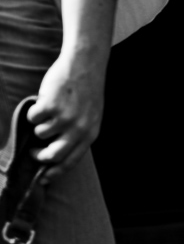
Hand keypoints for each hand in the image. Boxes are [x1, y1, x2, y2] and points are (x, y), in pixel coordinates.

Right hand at [27, 51, 107, 182]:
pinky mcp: (51, 106)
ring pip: (40, 133)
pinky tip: (46, 100)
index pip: (71, 161)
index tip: (43, 178)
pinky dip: (34, 111)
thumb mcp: (90, 116)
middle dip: (39, 156)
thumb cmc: (86, 91)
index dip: (55, 172)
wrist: (85, 64)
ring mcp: (65, 117)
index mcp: (91, 133)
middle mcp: (79, 128)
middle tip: (34, 151)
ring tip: (50, 110)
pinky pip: (33, 118)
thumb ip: (78, 134)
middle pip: (53, 156)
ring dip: (40, 125)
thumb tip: (55, 157)